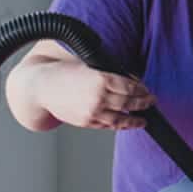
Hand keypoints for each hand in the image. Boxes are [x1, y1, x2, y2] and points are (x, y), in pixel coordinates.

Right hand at [6, 40, 156, 131]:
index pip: (130, 87)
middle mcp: (98, 97)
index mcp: (101, 79)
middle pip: (129, 102)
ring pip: (120, 118)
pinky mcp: (86, 122)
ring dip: (135, 119)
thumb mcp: (90, 65)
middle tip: (151, 101)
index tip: (147, 89)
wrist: (41, 86)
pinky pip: (107, 126)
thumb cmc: (64, 73)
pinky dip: (119, 125)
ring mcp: (92, 112)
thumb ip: (110, 73)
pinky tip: (126, 123)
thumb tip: (131, 79)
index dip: (142, 89)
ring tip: (143, 119)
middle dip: (143, 103)